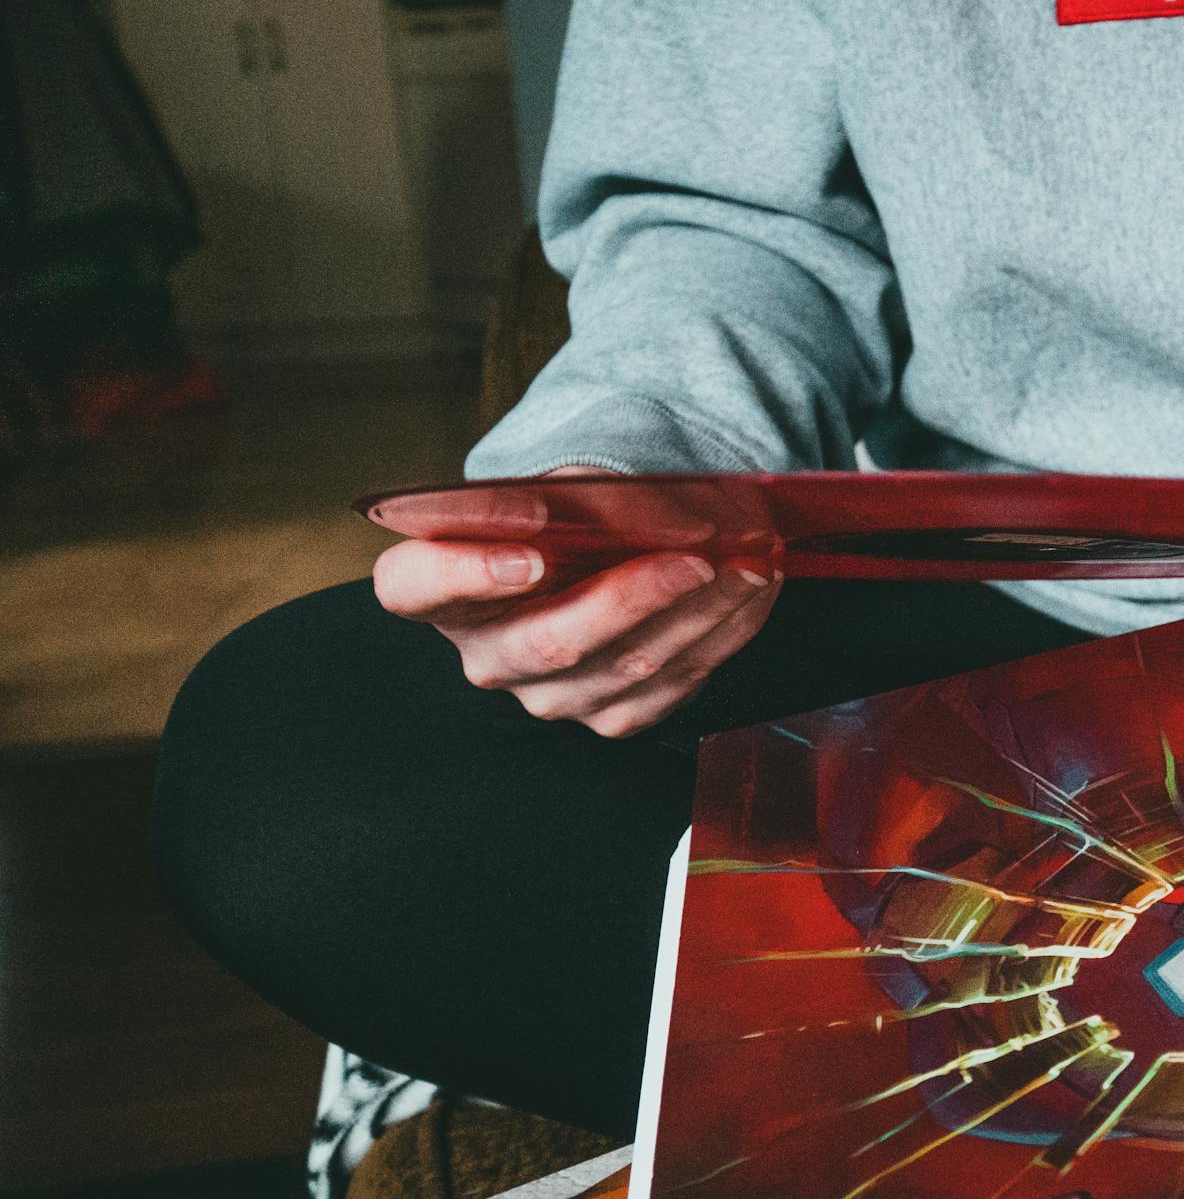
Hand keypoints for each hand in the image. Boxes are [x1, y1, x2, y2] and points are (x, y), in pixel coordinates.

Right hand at [372, 473, 779, 737]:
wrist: (603, 550)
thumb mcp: (566, 483)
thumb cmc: (572, 510)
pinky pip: (672, 687)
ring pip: (627, 667)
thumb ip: (593, 495)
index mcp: (439, 585)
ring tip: (752, 564)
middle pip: (548, 642)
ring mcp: (548, 695)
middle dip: (632, 598)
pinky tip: (752, 595)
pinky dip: (723, 635)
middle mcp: (487, 652)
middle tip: (695, 559)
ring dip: (701, 613)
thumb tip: (669, 520)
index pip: (416, 587)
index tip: (530, 553)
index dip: (465, 574)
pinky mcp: (610, 715)